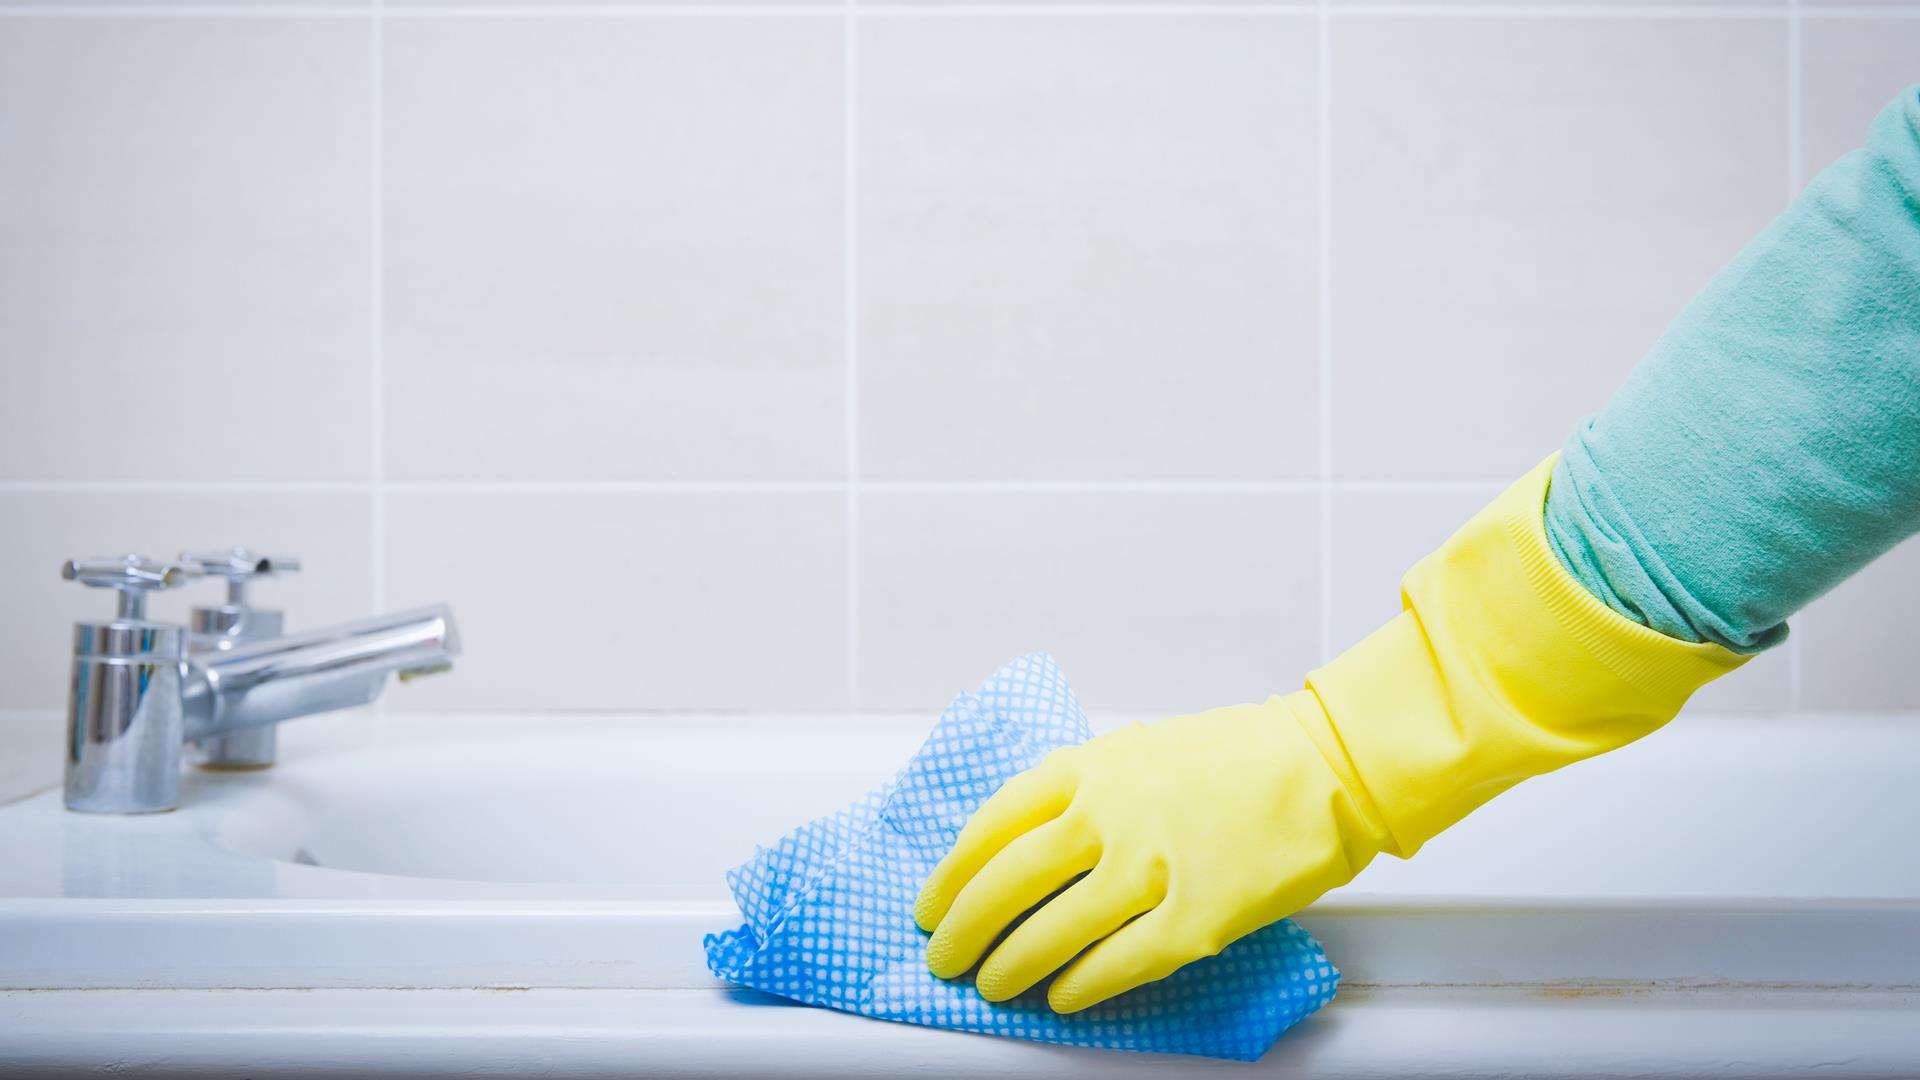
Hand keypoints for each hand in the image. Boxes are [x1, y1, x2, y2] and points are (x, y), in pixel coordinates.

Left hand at [912, 694, 1374, 1012]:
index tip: (931, 902)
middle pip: (1006, 883)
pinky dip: (1079, 986)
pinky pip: (1117, 964)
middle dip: (963, 928)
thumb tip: (1023, 848)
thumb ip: (1079, 792)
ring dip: (1011, 965)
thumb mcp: (1136, 751)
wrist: (1324, 765)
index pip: (991, 826)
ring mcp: (1150, 868)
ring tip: (992, 984)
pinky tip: (1061, 997)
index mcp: (1088, 768)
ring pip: (1051, 931)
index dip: (951, 874)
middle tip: (944, 955)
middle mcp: (1107, 815)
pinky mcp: (1195, 917)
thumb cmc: (1234, 758)